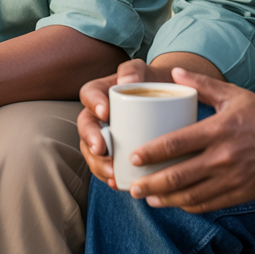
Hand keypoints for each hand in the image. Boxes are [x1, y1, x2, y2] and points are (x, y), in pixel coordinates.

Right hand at [78, 59, 166, 185]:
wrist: (168, 99)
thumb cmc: (153, 82)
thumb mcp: (144, 71)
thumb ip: (133, 70)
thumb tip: (126, 83)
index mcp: (102, 91)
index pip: (89, 93)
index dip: (93, 103)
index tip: (105, 112)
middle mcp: (98, 115)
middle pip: (86, 126)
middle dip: (90, 139)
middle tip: (101, 149)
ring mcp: (105, 135)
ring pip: (92, 150)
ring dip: (98, 164)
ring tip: (111, 173)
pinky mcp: (114, 152)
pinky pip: (106, 165)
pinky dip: (109, 175)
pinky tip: (118, 183)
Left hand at [124, 67, 254, 212]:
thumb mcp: (232, 94)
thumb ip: (202, 85)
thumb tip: (173, 72)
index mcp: (218, 130)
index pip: (176, 144)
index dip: (151, 153)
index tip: (134, 157)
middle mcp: (223, 157)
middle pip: (178, 176)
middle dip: (151, 184)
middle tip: (133, 188)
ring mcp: (232, 179)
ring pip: (191, 196)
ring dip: (166, 199)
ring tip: (149, 198)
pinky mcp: (241, 194)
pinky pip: (209, 204)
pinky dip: (189, 205)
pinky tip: (177, 202)